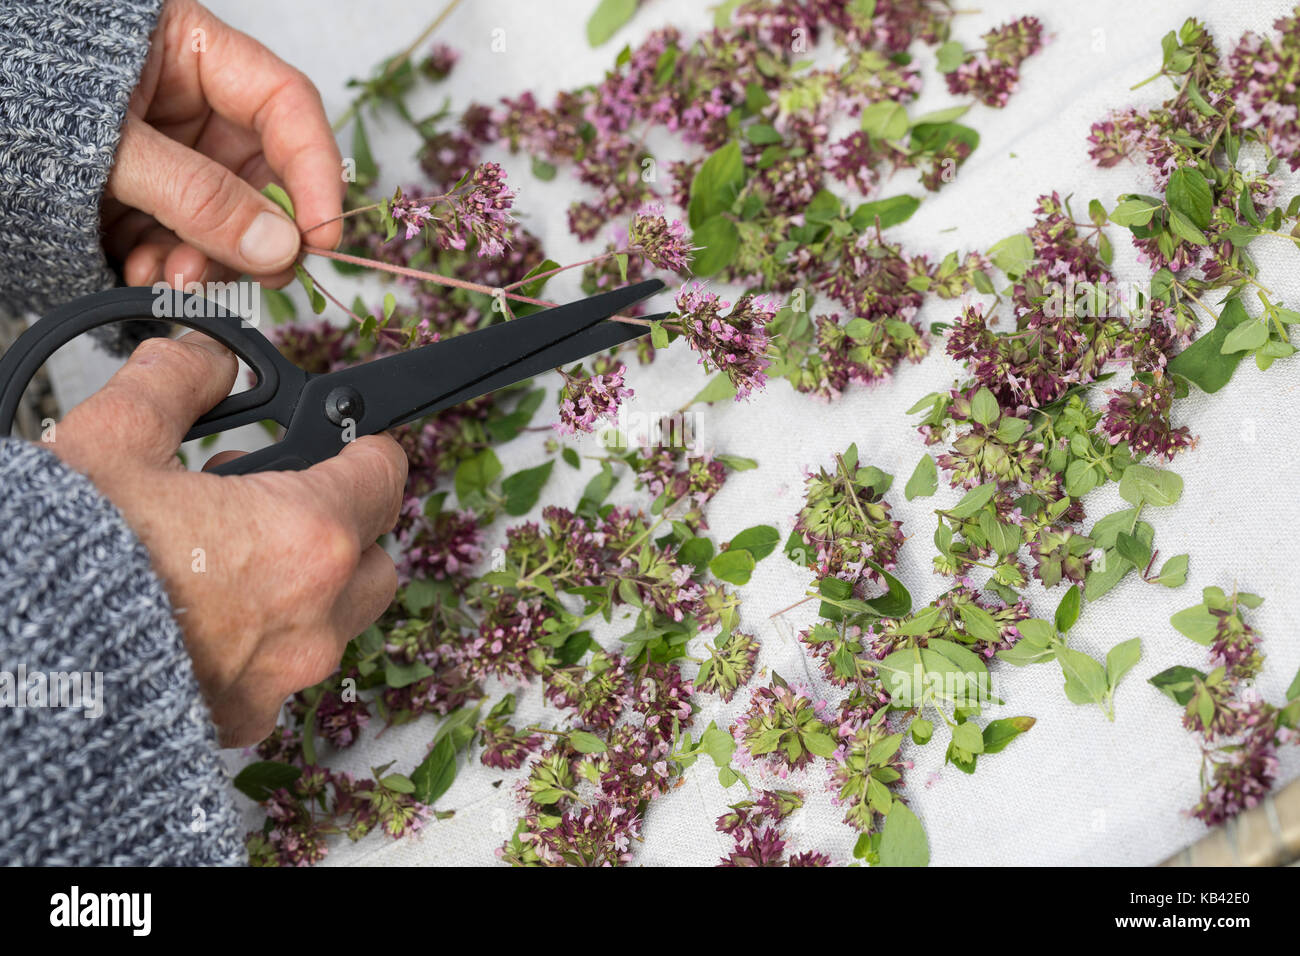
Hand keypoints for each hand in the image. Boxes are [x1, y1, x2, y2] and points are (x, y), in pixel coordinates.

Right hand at [50, 333, 406, 745]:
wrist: (15, 669)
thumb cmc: (67, 560)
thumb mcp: (113, 441)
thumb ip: (175, 384)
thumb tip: (208, 359)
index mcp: (306, 538)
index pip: (383, 476)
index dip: (362, 449)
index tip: (340, 442)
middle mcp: (315, 616)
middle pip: (374, 556)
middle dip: (340, 523)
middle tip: (272, 500)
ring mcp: (284, 676)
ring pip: (335, 620)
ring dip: (306, 584)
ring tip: (227, 557)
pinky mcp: (245, 718)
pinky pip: (282, 671)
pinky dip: (263, 640)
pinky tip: (205, 615)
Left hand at [102, 0, 343, 289]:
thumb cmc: (9, 90)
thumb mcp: (106, 143)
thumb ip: (196, 193)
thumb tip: (277, 244)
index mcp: (190, 51)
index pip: (285, 106)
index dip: (314, 170)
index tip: (320, 235)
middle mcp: (188, 104)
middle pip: (261, 173)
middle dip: (254, 232)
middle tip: (251, 276)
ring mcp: (165, 153)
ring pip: (223, 217)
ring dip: (209, 259)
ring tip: (173, 279)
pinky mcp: (139, 197)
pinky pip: (181, 237)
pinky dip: (173, 266)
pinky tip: (148, 276)